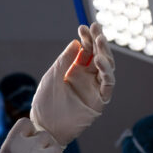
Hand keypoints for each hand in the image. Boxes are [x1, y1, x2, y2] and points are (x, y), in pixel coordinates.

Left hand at [30, 22, 114, 145]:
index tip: (84, 27)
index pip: (87, 50)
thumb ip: (65, 60)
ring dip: (105, 54)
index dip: (87, 38)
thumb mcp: (53, 75)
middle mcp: (88, 78)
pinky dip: (106, 73)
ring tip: (99, 42)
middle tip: (96, 30)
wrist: (44, 125)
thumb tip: (76, 42)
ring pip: (107, 69)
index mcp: (76, 70)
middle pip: (100, 56)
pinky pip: (108, 85)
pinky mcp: (99, 101)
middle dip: (99, 42)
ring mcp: (94, 89)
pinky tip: (100, 61)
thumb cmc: (45, 101)